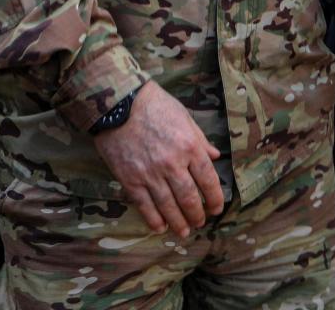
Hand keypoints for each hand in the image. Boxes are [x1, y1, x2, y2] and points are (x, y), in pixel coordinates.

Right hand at [92, 81, 222, 238]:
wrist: (118, 103)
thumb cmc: (154, 104)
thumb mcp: (184, 117)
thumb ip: (200, 140)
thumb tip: (215, 157)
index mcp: (190, 147)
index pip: (208, 180)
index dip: (215, 198)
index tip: (216, 209)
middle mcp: (172, 164)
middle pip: (189, 198)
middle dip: (197, 214)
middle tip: (200, 222)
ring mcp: (150, 174)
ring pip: (168, 206)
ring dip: (178, 222)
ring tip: (184, 231)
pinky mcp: (130, 179)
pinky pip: (144, 205)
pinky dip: (154, 219)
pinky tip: (160, 227)